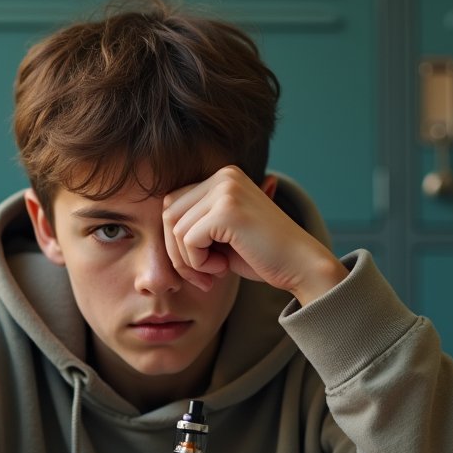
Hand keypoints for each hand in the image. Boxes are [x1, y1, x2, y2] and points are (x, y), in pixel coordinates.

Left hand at [161, 166, 346, 304]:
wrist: (301, 266)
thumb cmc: (262, 256)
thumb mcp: (222, 235)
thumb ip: (194, 225)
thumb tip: (151, 226)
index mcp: (224, 177)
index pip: (173, 204)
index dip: (177, 240)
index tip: (198, 267)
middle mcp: (224, 176)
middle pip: (168, 214)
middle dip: (176, 251)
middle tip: (201, 276)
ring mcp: (227, 190)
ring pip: (175, 229)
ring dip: (187, 261)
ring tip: (213, 273)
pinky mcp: (228, 210)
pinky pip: (188, 239)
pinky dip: (198, 262)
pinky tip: (222, 268)